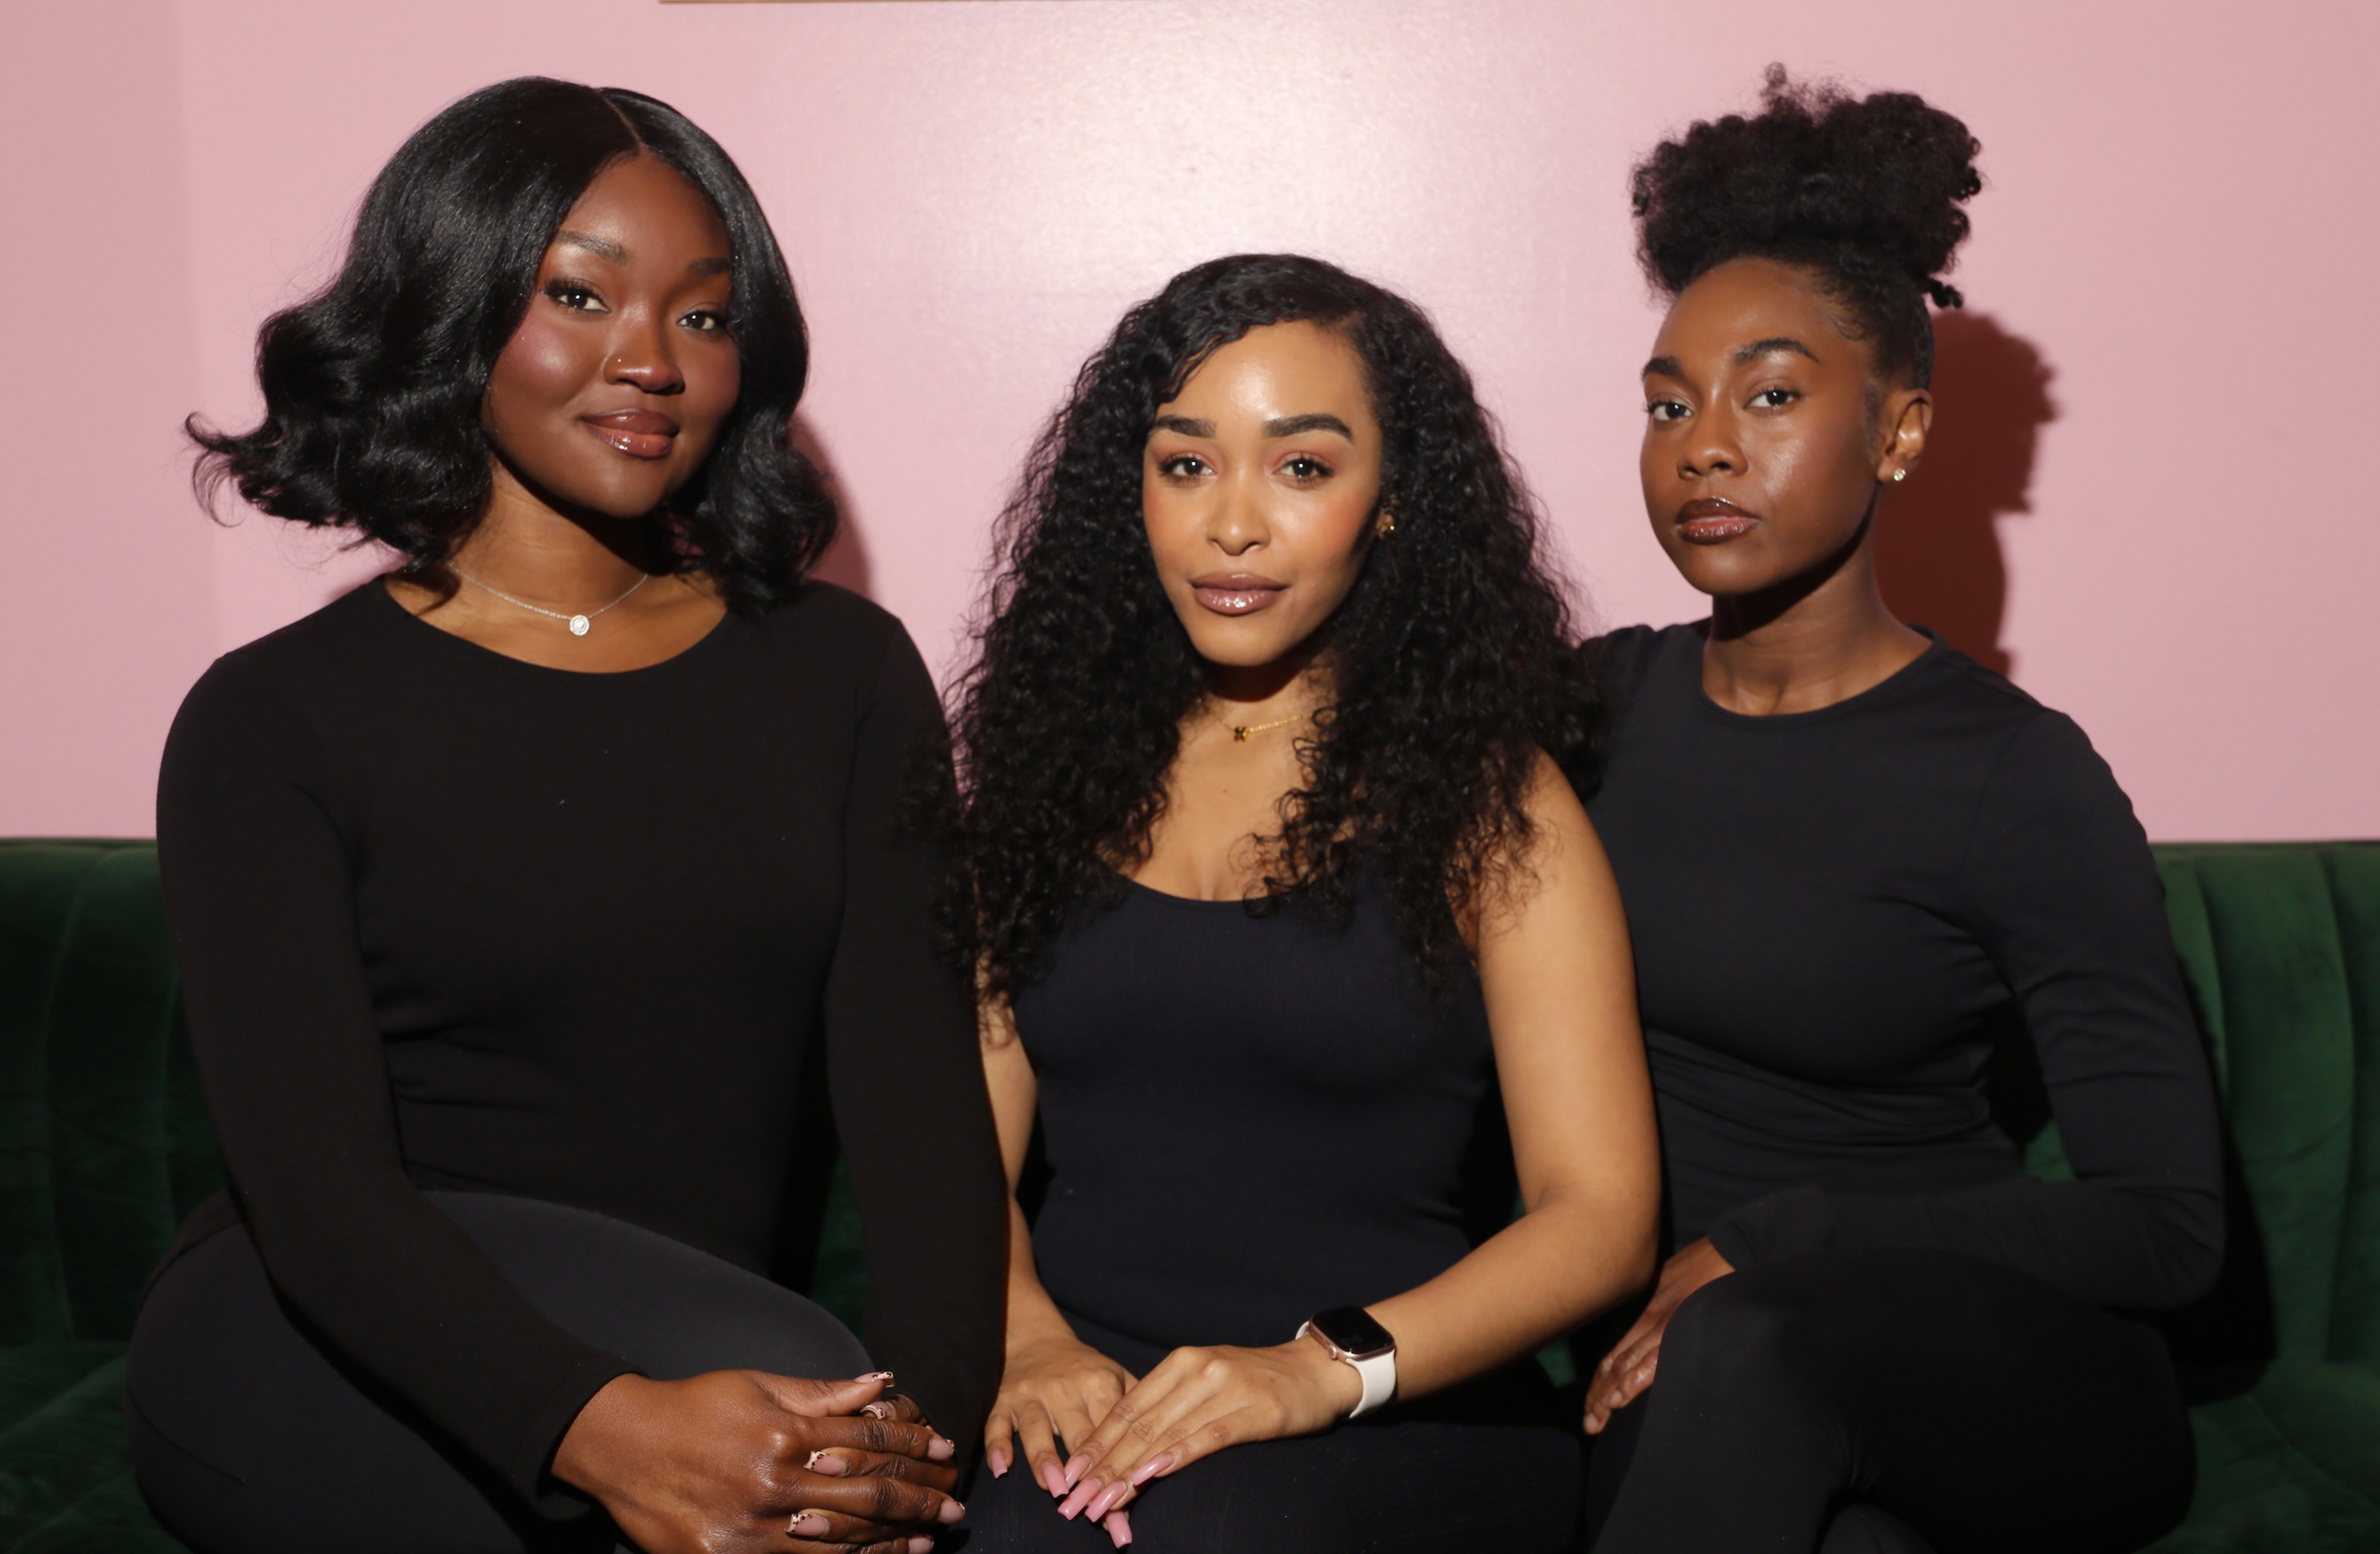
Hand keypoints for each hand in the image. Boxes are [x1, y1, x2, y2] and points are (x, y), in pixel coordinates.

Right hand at [552, 1370, 962, 1553]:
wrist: (623, 1446)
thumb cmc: (696, 1408)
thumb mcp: (760, 1386)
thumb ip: (825, 1392)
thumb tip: (884, 1382)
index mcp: (786, 1432)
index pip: (869, 1439)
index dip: (914, 1445)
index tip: (945, 1448)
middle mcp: (776, 1481)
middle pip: (868, 1491)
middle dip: (920, 1496)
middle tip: (955, 1502)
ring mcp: (755, 1527)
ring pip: (844, 1537)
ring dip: (895, 1538)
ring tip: (933, 1537)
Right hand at [982, 1326, 1138, 1544]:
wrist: (1037, 1339)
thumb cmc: (1085, 1369)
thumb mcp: (1116, 1377)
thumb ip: (1140, 1410)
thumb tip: (1168, 1451)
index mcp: (1099, 1383)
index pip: (1113, 1431)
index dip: (1120, 1466)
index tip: (1126, 1501)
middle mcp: (1065, 1388)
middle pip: (1078, 1437)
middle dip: (1088, 1475)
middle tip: (1096, 1510)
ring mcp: (1031, 1395)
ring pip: (1036, 1429)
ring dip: (1046, 1460)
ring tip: (1056, 1490)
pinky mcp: (1003, 1400)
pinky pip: (996, 1424)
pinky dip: (997, 1445)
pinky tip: (1003, 1469)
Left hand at [1049, 1336, 1363, 1529]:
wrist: (1318, 1370)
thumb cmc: (1260, 1381)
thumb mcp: (1208, 1380)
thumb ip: (1172, 1403)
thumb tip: (1128, 1444)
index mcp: (1182, 1362)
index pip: (1127, 1408)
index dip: (1095, 1443)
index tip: (1070, 1475)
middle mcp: (1198, 1370)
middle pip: (1138, 1425)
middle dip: (1103, 1467)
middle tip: (1076, 1501)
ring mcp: (1225, 1389)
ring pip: (1164, 1436)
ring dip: (1128, 1473)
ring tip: (1103, 1503)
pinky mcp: (1253, 1411)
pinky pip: (1205, 1438)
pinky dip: (1174, 1459)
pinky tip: (1150, 1478)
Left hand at [1584, 1237, 1734, 1434]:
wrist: (1729, 1249)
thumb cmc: (1704, 1263)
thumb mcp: (1667, 1280)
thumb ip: (1652, 1306)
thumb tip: (1636, 1328)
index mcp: (1642, 1308)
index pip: (1611, 1349)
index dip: (1598, 1379)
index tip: (1591, 1404)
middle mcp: (1644, 1317)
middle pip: (1611, 1362)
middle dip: (1596, 1395)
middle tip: (1589, 1424)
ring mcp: (1660, 1324)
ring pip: (1623, 1366)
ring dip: (1606, 1396)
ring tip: (1596, 1422)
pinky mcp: (1678, 1329)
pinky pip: (1650, 1362)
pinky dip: (1631, 1383)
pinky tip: (1618, 1401)